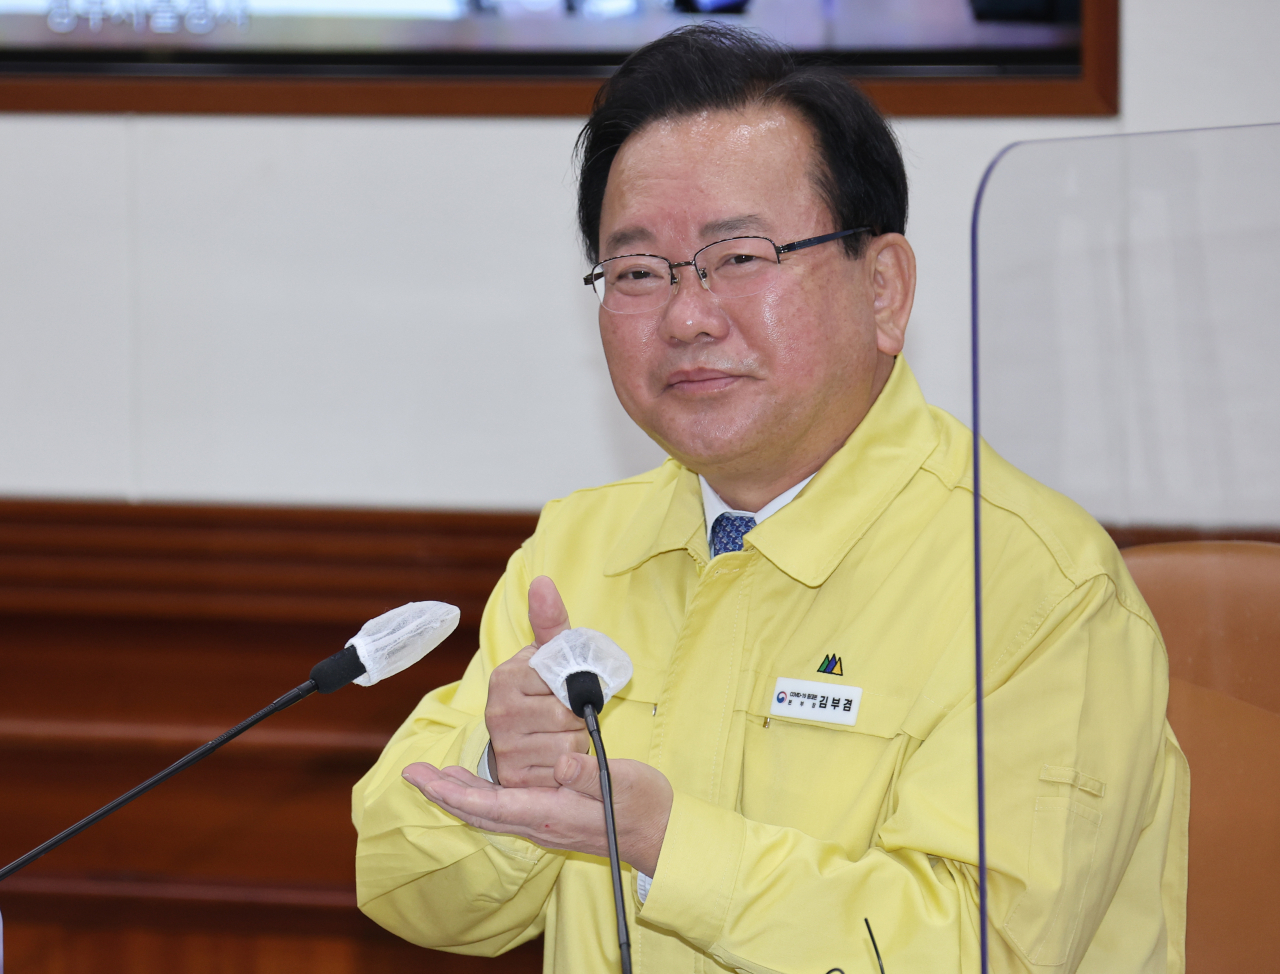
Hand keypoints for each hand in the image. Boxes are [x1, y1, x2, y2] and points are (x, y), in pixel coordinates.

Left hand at [403, 751, 673, 876]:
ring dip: (459, 795)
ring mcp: (545, 824)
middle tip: (414, 774)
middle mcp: (540, 823)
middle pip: (480, 810)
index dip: (454, 791)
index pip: (490, 803)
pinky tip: (478, 784)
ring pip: (490, 811)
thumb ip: (590, 774)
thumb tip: (562, 763)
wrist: (660, 834)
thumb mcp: (623, 783)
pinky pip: (505, 810)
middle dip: (444, 793)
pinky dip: (482, 797)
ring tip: (436, 777)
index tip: (425, 777)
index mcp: (550, 813)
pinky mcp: (552, 819)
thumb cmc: (643, 807)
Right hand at [484, 576, 588, 787]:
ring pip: (568, 746)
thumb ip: (550, 620)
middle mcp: (498, 713)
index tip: (564, 688)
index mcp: (506, 677)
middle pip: (568, 718)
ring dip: (575, 742)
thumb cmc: (539, 687)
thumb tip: (542, 581)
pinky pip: (562, 771)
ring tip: (559, 733)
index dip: (575, 687)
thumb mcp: (546, 652)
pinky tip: (554, 755)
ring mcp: (504, 747)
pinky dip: (567, 765)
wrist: (516, 734)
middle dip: (577, 717)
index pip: (564, 683)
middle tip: (565, 714)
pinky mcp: (514, 777)